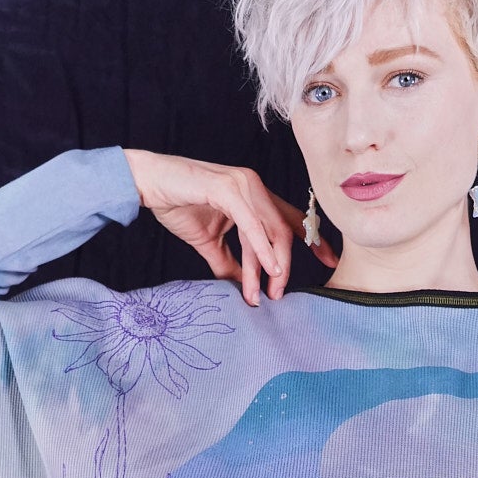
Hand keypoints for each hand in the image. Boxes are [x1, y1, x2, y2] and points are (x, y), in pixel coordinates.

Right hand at [122, 148, 338, 304]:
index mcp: (253, 195)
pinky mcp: (228, 189)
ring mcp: (243, 185)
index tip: (329, 260)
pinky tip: (270, 268)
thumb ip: (228, 261)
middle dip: (287, 264)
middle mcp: (254, 186)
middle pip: (283, 228)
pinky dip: (263, 248)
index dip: (312, 239)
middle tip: (280, 294)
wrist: (148, 183)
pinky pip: (252, 224)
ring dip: (271, 265)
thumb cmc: (176, 204)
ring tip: (271, 292)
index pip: (290, 217)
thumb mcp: (208, 241)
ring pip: (269, 230)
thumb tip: (243, 285)